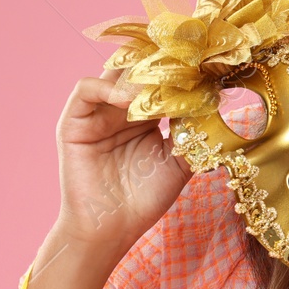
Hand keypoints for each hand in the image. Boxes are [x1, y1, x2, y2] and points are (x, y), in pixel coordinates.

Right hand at [53, 67, 192, 253]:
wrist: (112, 227)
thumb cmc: (145, 198)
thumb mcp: (179, 160)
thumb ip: (192, 131)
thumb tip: (214, 101)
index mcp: (147, 115)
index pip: (162, 80)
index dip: (180, 72)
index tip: (205, 66)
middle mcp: (121, 109)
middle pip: (138, 71)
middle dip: (159, 64)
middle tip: (181, 60)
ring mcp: (97, 113)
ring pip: (114, 75)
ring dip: (136, 75)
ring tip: (156, 83)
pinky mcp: (74, 121)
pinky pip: (86, 90)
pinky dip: (106, 87)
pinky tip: (126, 99)